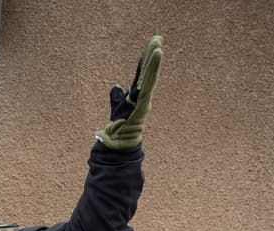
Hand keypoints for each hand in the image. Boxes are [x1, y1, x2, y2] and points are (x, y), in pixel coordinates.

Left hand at [97, 35, 162, 149]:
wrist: (117, 149)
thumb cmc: (118, 133)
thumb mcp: (116, 111)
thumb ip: (117, 98)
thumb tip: (116, 86)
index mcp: (135, 97)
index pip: (141, 76)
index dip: (145, 62)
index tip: (151, 47)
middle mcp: (141, 98)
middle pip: (147, 73)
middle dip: (151, 55)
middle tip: (157, 38)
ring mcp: (143, 101)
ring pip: (149, 77)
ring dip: (153, 61)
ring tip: (158, 45)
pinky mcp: (142, 105)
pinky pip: (148, 86)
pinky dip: (152, 72)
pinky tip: (155, 60)